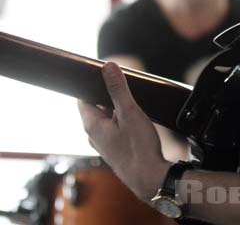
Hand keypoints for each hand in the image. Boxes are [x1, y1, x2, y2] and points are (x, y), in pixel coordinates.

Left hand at [78, 61, 170, 200]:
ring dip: (116, 108)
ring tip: (132, 102)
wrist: (150, 179)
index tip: (103, 74)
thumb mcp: (129, 112)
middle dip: (107, 95)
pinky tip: (136, 119)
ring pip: (106, 118)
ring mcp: (105, 144)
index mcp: (92, 125)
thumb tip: (108, 66)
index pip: (82, 98)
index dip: (90, 84)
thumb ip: (117, 89)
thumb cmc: (138, 148)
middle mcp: (94, 136)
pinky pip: (114, 128)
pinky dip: (121, 120)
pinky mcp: (116, 150)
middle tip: (123, 85)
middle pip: (95, 107)